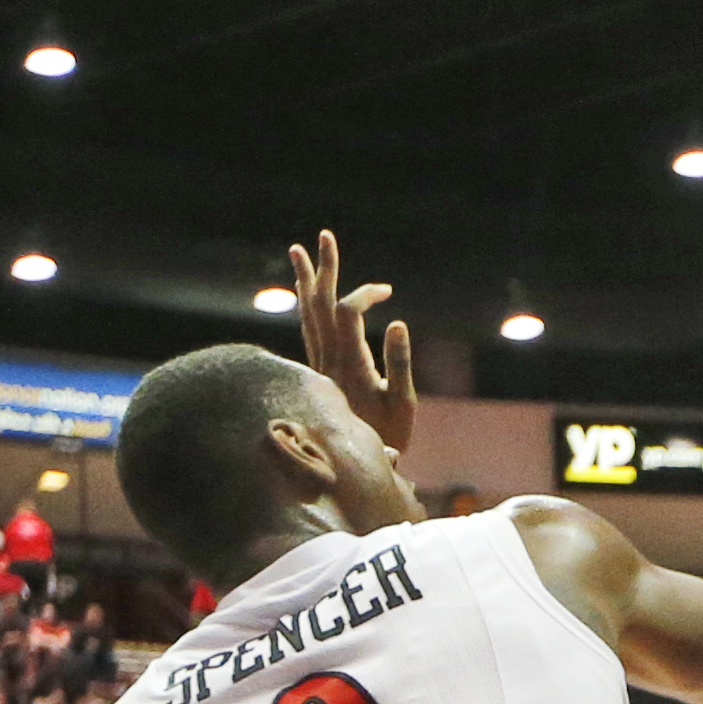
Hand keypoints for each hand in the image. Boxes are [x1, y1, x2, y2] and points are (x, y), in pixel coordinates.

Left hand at [289, 229, 416, 457]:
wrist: (354, 468)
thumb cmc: (390, 438)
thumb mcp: (403, 404)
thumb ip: (400, 363)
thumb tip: (399, 323)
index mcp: (350, 363)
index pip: (347, 311)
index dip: (364, 293)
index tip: (387, 291)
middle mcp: (328, 360)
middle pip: (319, 304)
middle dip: (324, 268)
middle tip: (323, 235)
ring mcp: (320, 364)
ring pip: (308, 314)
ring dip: (306, 281)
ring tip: (299, 251)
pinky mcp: (319, 370)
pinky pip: (308, 329)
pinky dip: (307, 304)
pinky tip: (307, 293)